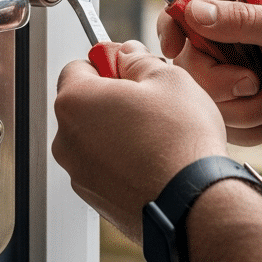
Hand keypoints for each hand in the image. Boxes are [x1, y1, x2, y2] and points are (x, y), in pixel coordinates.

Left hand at [52, 41, 227, 241]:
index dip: (107, 62)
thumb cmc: (180, 142)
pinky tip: (156, 158)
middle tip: (151, 97)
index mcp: (76, 103)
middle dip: (114, 96)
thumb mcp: (167, 78)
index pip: (77, 66)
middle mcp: (67, 141)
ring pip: (96, 137)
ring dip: (119, 129)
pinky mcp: (97, 200)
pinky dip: (124, 159)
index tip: (129, 65)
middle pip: (85, 103)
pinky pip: (106, 167)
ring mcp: (80, 175)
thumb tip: (130, 55)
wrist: (194, 206)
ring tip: (159, 132)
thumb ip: (140, 60)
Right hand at [156, 0, 261, 145]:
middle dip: (218, 77)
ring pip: (205, 91)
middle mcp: (242, 28)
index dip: (178, 21)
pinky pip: (224, 117)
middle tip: (251, 84)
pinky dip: (249, 123)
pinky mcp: (249, 101)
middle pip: (192, 53)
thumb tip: (192, 10)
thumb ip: (243, 21)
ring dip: (240, 105)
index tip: (175, 46)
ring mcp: (243, 66)